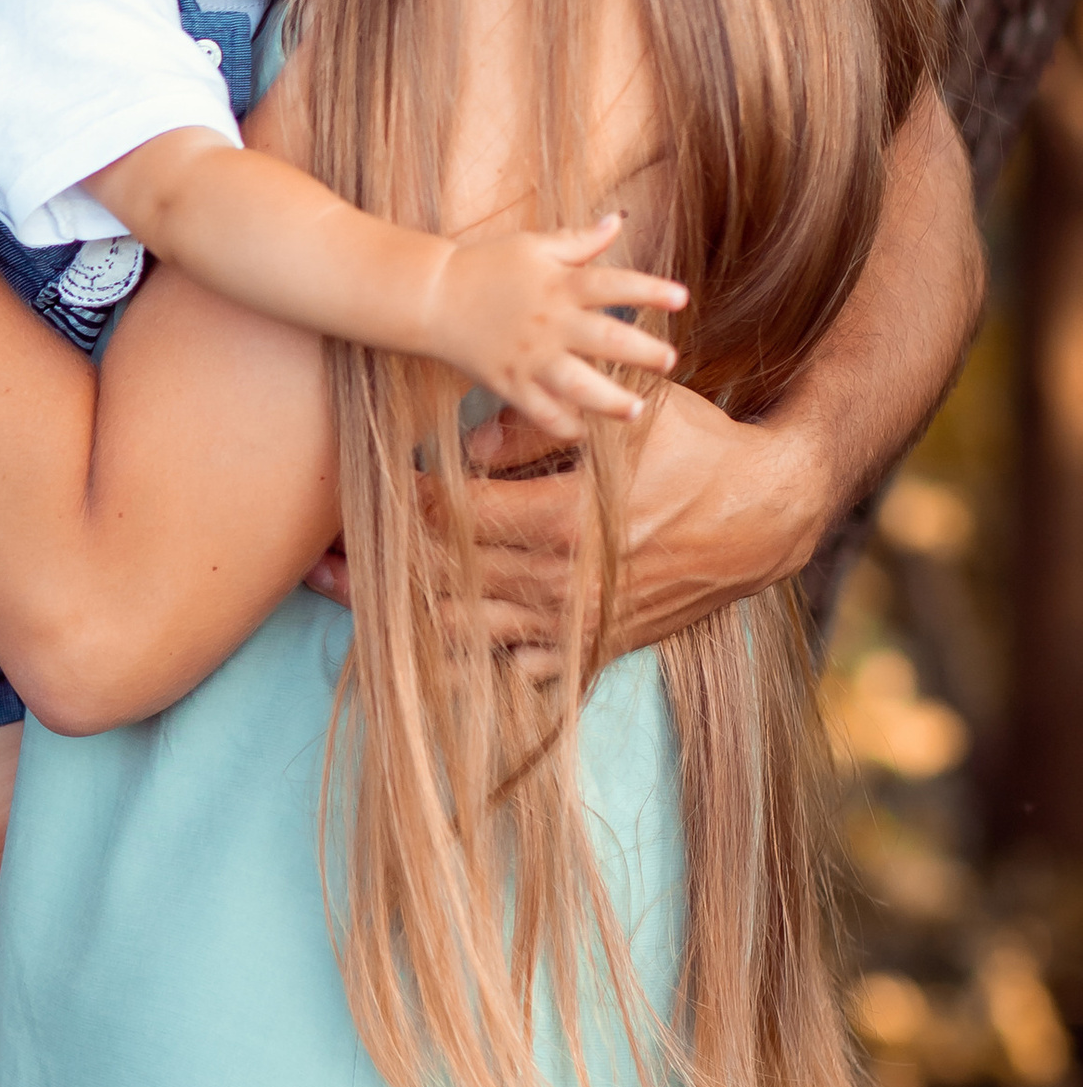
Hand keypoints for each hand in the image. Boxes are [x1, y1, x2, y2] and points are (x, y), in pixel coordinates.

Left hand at [305, 378, 818, 676]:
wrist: (770, 513)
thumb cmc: (696, 447)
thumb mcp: (622, 415)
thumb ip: (532, 426)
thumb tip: (459, 443)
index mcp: (560, 524)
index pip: (449, 524)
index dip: (393, 511)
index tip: (351, 499)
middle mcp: (562, 586)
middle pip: (441, 585)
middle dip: (374, 575)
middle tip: (315, 564)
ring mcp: (578, 626)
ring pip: (468, 636)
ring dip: (402, 623)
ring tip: (342, 608)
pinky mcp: (597, 649)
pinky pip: (517, 672)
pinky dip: (468, 664)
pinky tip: (419, 656)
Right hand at [425, 215, 685, 437]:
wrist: (431, 296)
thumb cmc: (485, 265)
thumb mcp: (533, 245)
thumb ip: (579, 240)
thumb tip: (617, 220)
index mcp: (558, 284)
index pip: (612, 284)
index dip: (649, 290)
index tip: (681, 298)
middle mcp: (548, 322)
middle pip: (604, 339)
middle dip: (641, 351)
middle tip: (669, 360)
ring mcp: (528, 357)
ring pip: (575, 384)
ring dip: (609, 400)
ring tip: (636, 411)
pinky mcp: (507, 382)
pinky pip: (538, 411)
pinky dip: (561, 424)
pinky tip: (583, 430)